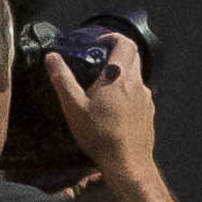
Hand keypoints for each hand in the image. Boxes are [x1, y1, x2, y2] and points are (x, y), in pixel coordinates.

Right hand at [46, 42, 158, 186]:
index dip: (113, 36)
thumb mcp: (73, 106)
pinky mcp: (149, 113)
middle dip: (118, 51)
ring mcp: (146, 99)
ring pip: (137, 75)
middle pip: (134, 56)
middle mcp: (137, 84)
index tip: (99, 41)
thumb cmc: (100, 136)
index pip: (125, 43)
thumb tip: (52, 57)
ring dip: (123, 72)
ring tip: (103, 83)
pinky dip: (129, 90)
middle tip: (99, 57)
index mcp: (119, 77)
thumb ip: (62, 79)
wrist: (127, 165)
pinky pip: (140, 93)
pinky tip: (114, 104)